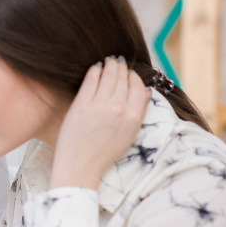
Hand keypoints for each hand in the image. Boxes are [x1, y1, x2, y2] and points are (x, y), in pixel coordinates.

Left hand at [48, 56, 148, 190]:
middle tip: (118, 61)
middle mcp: (119, 109)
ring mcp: (99, 106)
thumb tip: (145, 91)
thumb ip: (137, 112)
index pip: (138, 87)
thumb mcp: (129, 135)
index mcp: (133, 118)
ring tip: (108, 61)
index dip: (134, 77)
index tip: (130, 73)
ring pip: (108, 76)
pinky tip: (95, 68)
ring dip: (109, 65)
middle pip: (123, 79)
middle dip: (121, 67)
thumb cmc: (104, 153)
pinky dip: (95, 70)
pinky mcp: (81, 105)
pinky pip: (90, 80)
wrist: (80, 166)